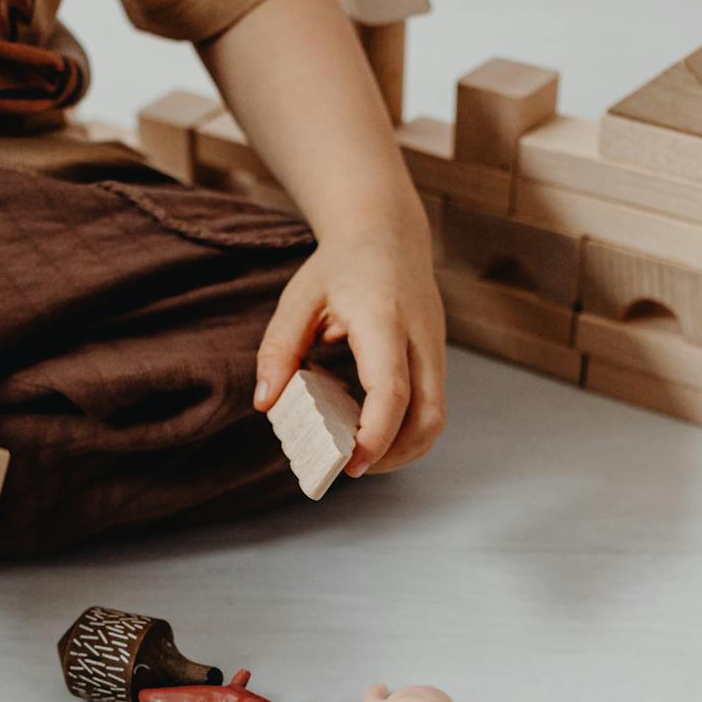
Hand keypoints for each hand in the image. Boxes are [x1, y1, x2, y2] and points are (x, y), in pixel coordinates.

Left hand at [253, 216, 445, 476]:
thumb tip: (265, 403)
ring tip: (358, 456)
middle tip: (349, 468)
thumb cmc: (339, 267)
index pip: (391, 389)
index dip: (375, 435)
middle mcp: (420, 337)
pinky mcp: (436, 359)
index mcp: (384, 319)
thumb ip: (279, 349)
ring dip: (403, 449)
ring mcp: (435, 349)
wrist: (387, 233)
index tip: (349, 464)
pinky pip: (430, 407)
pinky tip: (368, 428)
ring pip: (435, 419)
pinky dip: (404, 430)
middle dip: (394, 456)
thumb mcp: (299, 299)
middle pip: (429, 416)